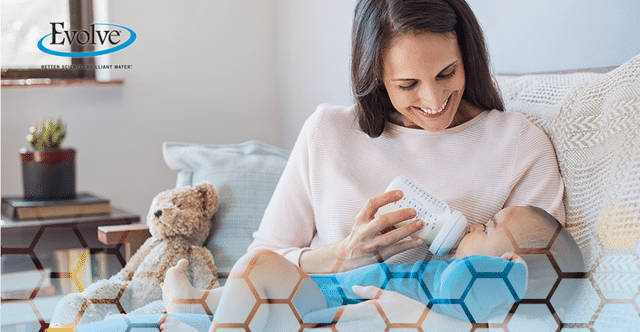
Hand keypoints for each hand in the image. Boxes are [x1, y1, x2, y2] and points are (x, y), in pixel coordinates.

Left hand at [301, 285, 427, 328]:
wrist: (424, 327)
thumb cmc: (407, 310)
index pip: (336, 314)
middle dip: (319, 331)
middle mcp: (362, 325)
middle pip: (335, 330)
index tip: (305, 318)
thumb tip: (354, 288)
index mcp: (364, 311)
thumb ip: (370, 292)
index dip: (319, 316)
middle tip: (303, 331)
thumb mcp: (389, 295)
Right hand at [333, 190, 424, 271]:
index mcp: (361, 219)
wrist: (346, 257)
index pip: (372, 204)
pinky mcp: (378, 256)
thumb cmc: (359, 236)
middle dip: (399, 215)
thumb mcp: (362, 223)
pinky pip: (396, 249)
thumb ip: (377, 216)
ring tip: (420, 223)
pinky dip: (409, 244)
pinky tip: (419, 240)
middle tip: (414, 211)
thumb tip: (403, 209)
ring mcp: (371, 245)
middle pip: (382, 221)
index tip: (401, 193)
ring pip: (391, 237)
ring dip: (408, 230)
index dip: (386, 197)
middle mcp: (364, 232)